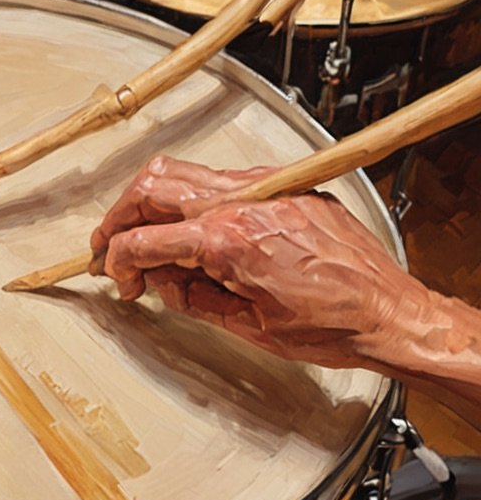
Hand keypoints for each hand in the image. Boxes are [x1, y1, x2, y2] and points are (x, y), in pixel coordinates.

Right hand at [92, 156, 426, 367]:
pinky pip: (221, 179)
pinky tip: (194, 229)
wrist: (389, 313)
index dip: (119, 261)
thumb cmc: (331, 326)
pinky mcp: (283, 184)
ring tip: (144, 233)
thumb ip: (191, 296)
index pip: (145, 239)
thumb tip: (158, 281)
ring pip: (183, 173)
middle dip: (119, 217)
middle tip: (110, 246)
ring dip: (151, 202)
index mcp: (230, 241)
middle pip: (152, 186)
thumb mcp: (245, 325)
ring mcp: (265, 187)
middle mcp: (244, 203)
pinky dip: (193, 200)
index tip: (117, 278)